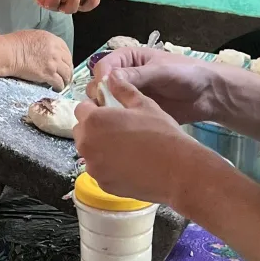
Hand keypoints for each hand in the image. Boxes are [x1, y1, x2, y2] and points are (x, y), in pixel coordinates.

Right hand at [0, 29, 72, 89]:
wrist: (9, 53)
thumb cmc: (15, 43)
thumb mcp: (33, 36)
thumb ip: (44, 43)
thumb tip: (46, 50)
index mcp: (52, 39)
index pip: (66, 50)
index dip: (67, 59)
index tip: (65, 64)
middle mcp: (56, 51)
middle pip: (68, 63)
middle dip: (68, 70)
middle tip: (66, 76)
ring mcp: (53, 63)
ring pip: (66, 74)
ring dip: (66, 80)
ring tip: (63, 84)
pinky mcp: (49, 74)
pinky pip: (59, 82)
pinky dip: (59, 87)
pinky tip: (56, 89)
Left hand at [74, 69, 214, 208]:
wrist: (178, 171)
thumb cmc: (161, 133)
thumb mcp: (144, 104)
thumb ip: (123, 90)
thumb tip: (112, 76)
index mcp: (94, 120)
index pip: (82, 108)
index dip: (96, 108)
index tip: (111, 112)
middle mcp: (87, 144)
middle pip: (82, 131)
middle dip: (94, 128)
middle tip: (119, 130)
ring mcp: (93, 167)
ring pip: (89, 152)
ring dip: (99, 147)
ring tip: (125, 148)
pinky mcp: (102, 184)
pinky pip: (99, 170)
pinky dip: (108, 167)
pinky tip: (128, 165)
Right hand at [89, 45, 214, 123]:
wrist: (209, 95)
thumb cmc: (187, 74)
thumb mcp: (161, 70)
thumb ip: (137, 74)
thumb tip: (108, 78)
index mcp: (128, 59)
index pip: (103, 66)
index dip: (102, 78)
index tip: (106, 91)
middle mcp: (124, 76)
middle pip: (99, 85)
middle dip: (100, 96)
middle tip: (109, 108)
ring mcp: (129, 95)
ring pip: (106, 103)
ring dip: (107, 110)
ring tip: (115, 119)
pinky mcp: (136, 112)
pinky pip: (120, 117)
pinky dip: (117, 122)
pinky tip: (121, 128)